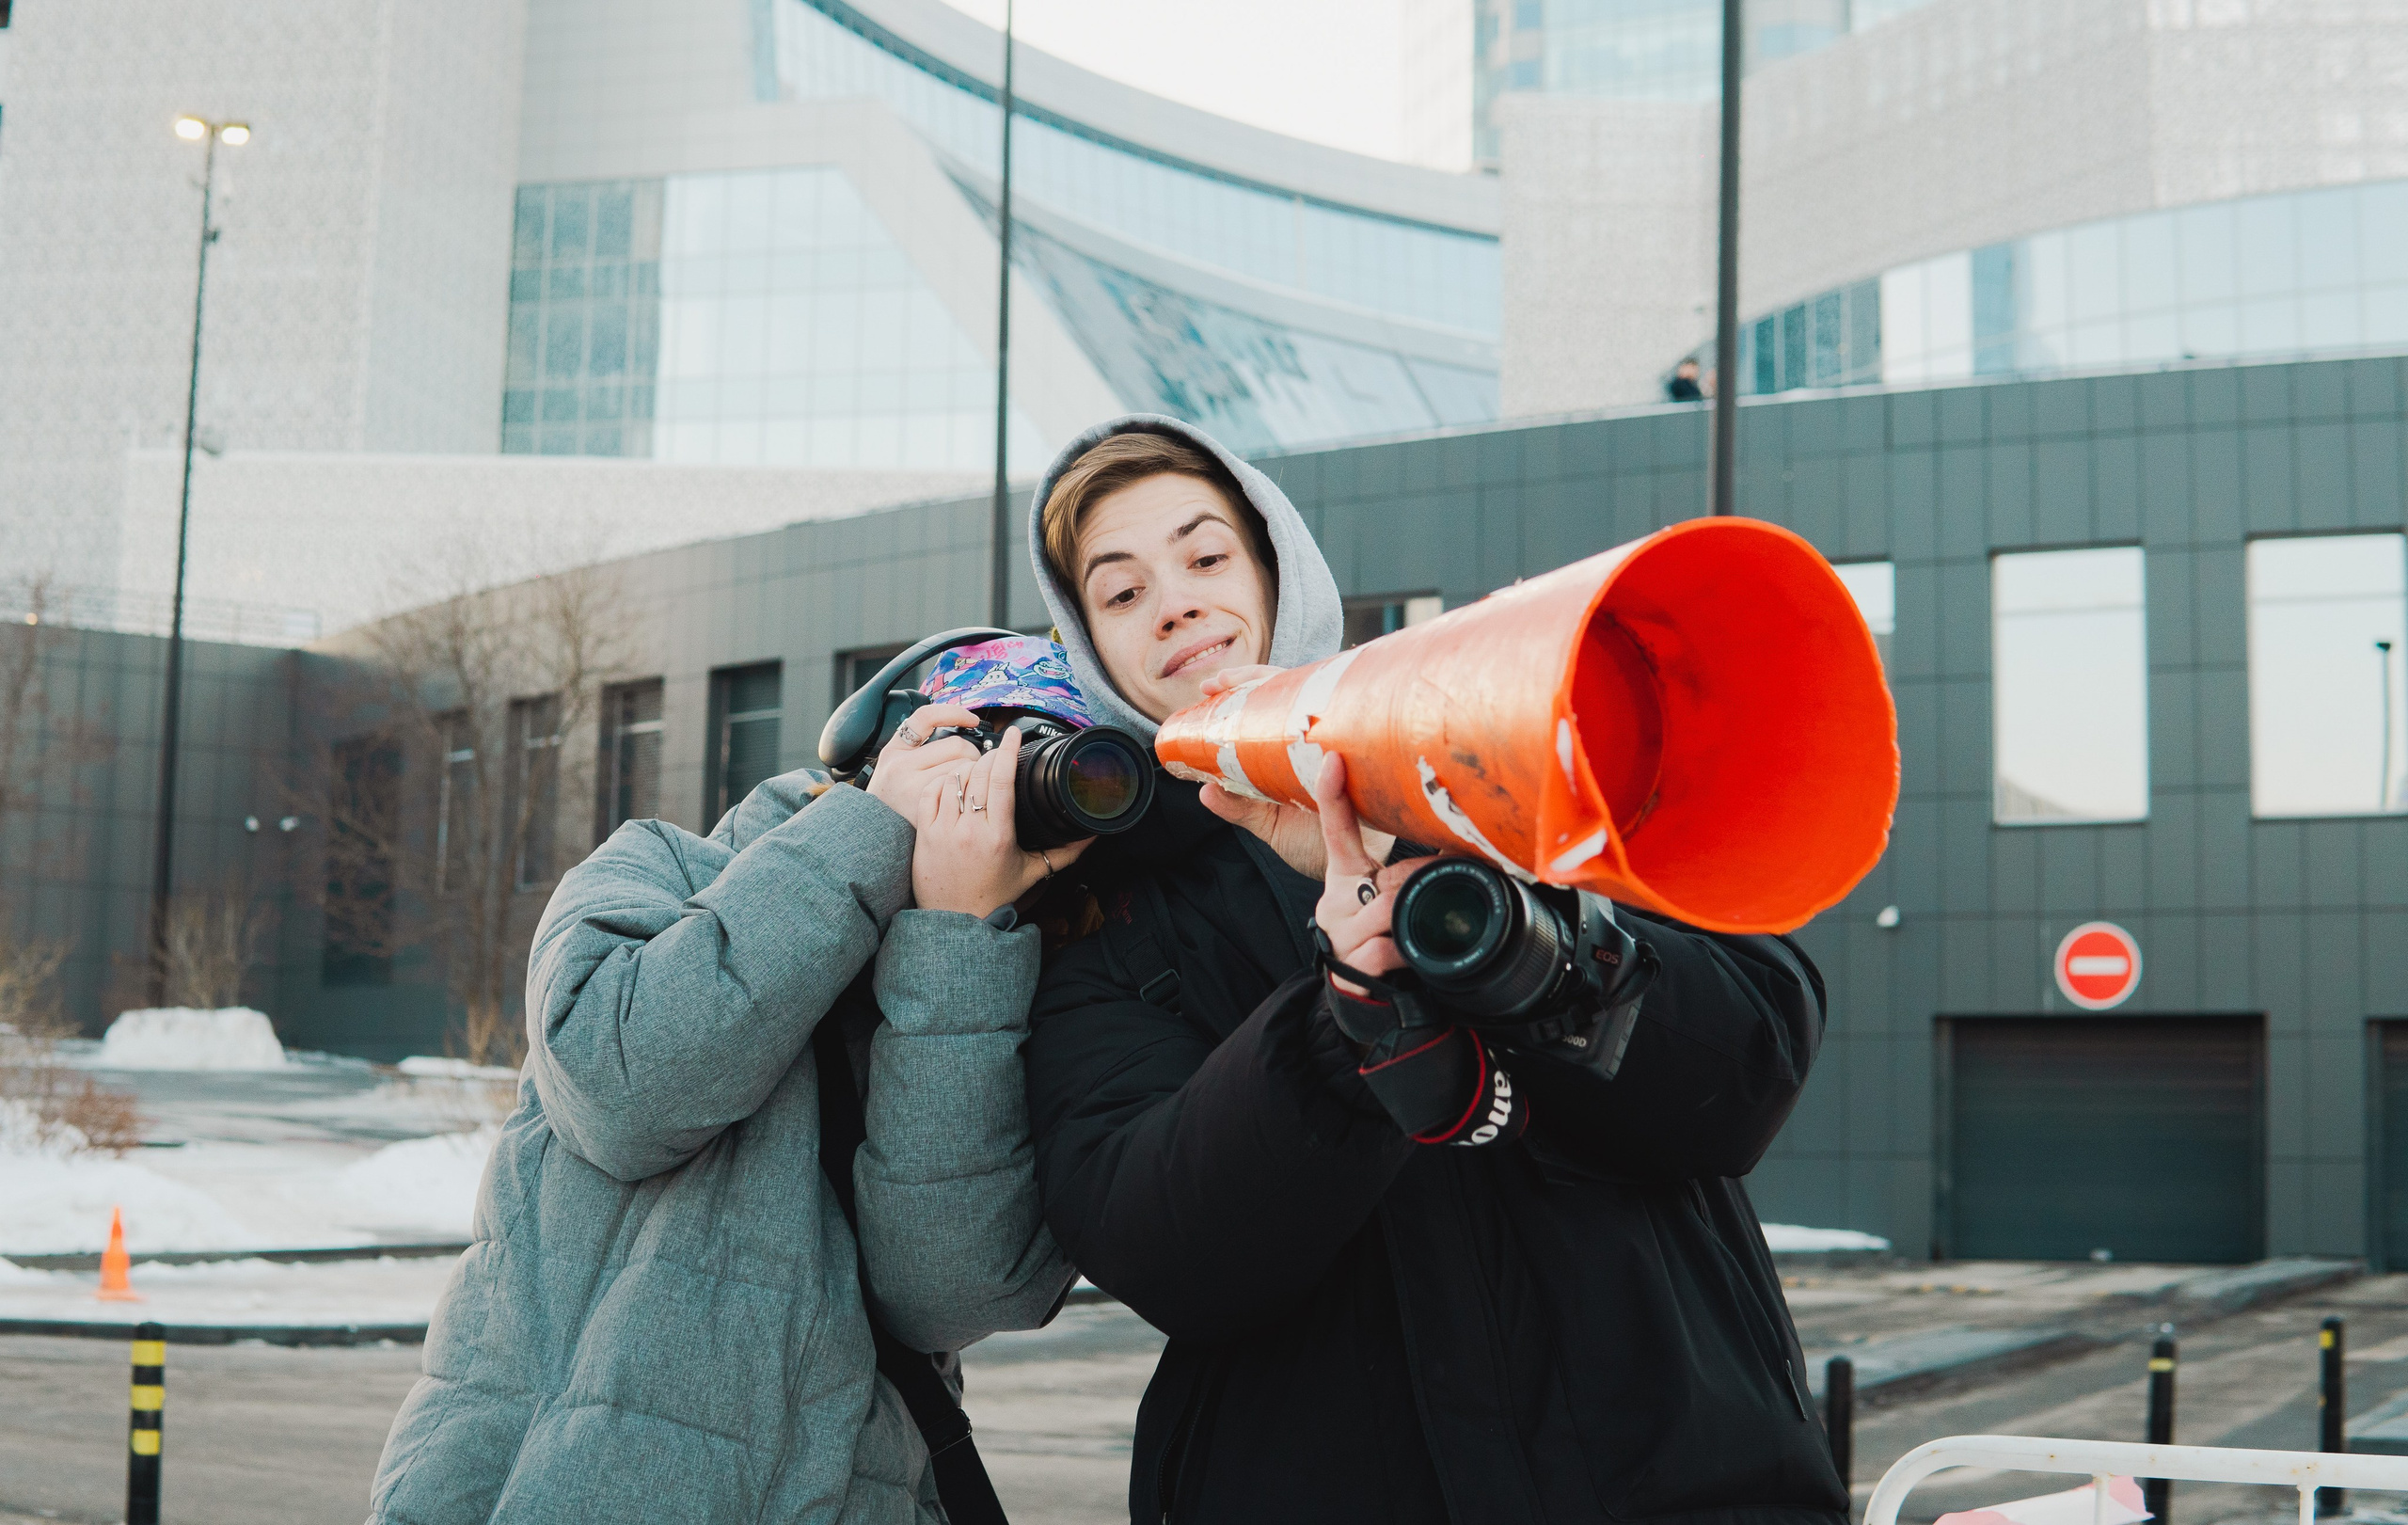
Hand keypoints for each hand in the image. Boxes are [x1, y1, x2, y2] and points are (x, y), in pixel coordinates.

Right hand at [863, 703, 981, 818]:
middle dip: (971, 755)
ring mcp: (913, 788)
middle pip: (958, 745)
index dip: (953, 713)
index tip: (972, 719)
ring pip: (964, 767)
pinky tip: (963, 800)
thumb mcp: (897, 765)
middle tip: (969, 767)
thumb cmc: (896, 799)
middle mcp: (900, 767)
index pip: (926, 718)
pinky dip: (969, 792)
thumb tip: (962, 725)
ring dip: (973, 775)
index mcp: (894, 751)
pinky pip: (963, 790)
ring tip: (965, 785)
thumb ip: (920, 746)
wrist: (877, 835)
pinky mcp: (928, 809)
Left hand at [910, 726, 1092, 917]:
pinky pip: (931, 791)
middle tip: (999, 754)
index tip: (1013, 733)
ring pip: (954, 779)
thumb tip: (1091, 837)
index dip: (1008, 751)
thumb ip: (1063, 853)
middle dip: (990, 756)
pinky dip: (943, 781)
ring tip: (978, 771)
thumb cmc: (992, 896)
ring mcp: (943, 830)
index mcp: (999, 836)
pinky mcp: (924, 832)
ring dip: (967, 768)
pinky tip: (954, 784)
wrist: (954, 920)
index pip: (1001, 780)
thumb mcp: (1031, 872)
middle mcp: (970, 830)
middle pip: (979, 774)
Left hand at [1193, 665, 1391, 878]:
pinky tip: (1309, 703)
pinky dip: (1333, 707)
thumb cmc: (1317, 845)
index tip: (1209, 689)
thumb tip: (1205, 790)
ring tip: (1251, 685)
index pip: (1263, 710)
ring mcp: (1337, 743)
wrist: (1358, 867)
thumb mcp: (1270, 826)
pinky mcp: (1361, 756)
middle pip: (1285, 692)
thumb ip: (1239, 808)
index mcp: (1286, 754)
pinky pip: (1350, 724)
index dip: (1238, 692)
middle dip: (1250, 679)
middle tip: (1220, 682)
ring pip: (1314, 696)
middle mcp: (1312, 742)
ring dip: (1284, 686)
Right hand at [1311, 755, 1438, 995]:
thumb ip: (1408, 871)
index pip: (1335, 828)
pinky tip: (1410, 955)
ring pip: (1386, 911)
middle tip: (1446, 885)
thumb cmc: (1374, 930)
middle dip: (1422, 882)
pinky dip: (1406, 952)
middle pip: (1387, 877)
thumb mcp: (1385, 893)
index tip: (1333, 759)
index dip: (1331, 793)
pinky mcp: (1350, 963)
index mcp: (1344, 873)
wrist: (1356, 985)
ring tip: (1428, 925)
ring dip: (1417, 916)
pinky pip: (1384, 949)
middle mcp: (1336, 899)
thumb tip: (1460, 844)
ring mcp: (1339, 932)